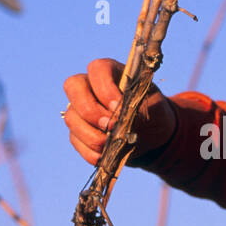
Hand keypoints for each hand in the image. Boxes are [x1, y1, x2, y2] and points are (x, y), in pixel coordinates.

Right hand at [62, 57, 177, 165]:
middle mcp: (89, 86)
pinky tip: (102, 156)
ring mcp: (80, 108)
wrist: (152, 133)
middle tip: (110, 126)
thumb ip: (138, 109)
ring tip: (108, 144)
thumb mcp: (153, 107)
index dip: (104, 88)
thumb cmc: (152, 112)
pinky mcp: (78, 131)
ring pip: (71, 117)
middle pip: (73, 87)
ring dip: (90, 134)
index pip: (97, 69)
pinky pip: (75, 139)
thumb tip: (119, 122)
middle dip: (90, 110)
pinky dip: (88, 150)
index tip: (119, 106)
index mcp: (110, 72)